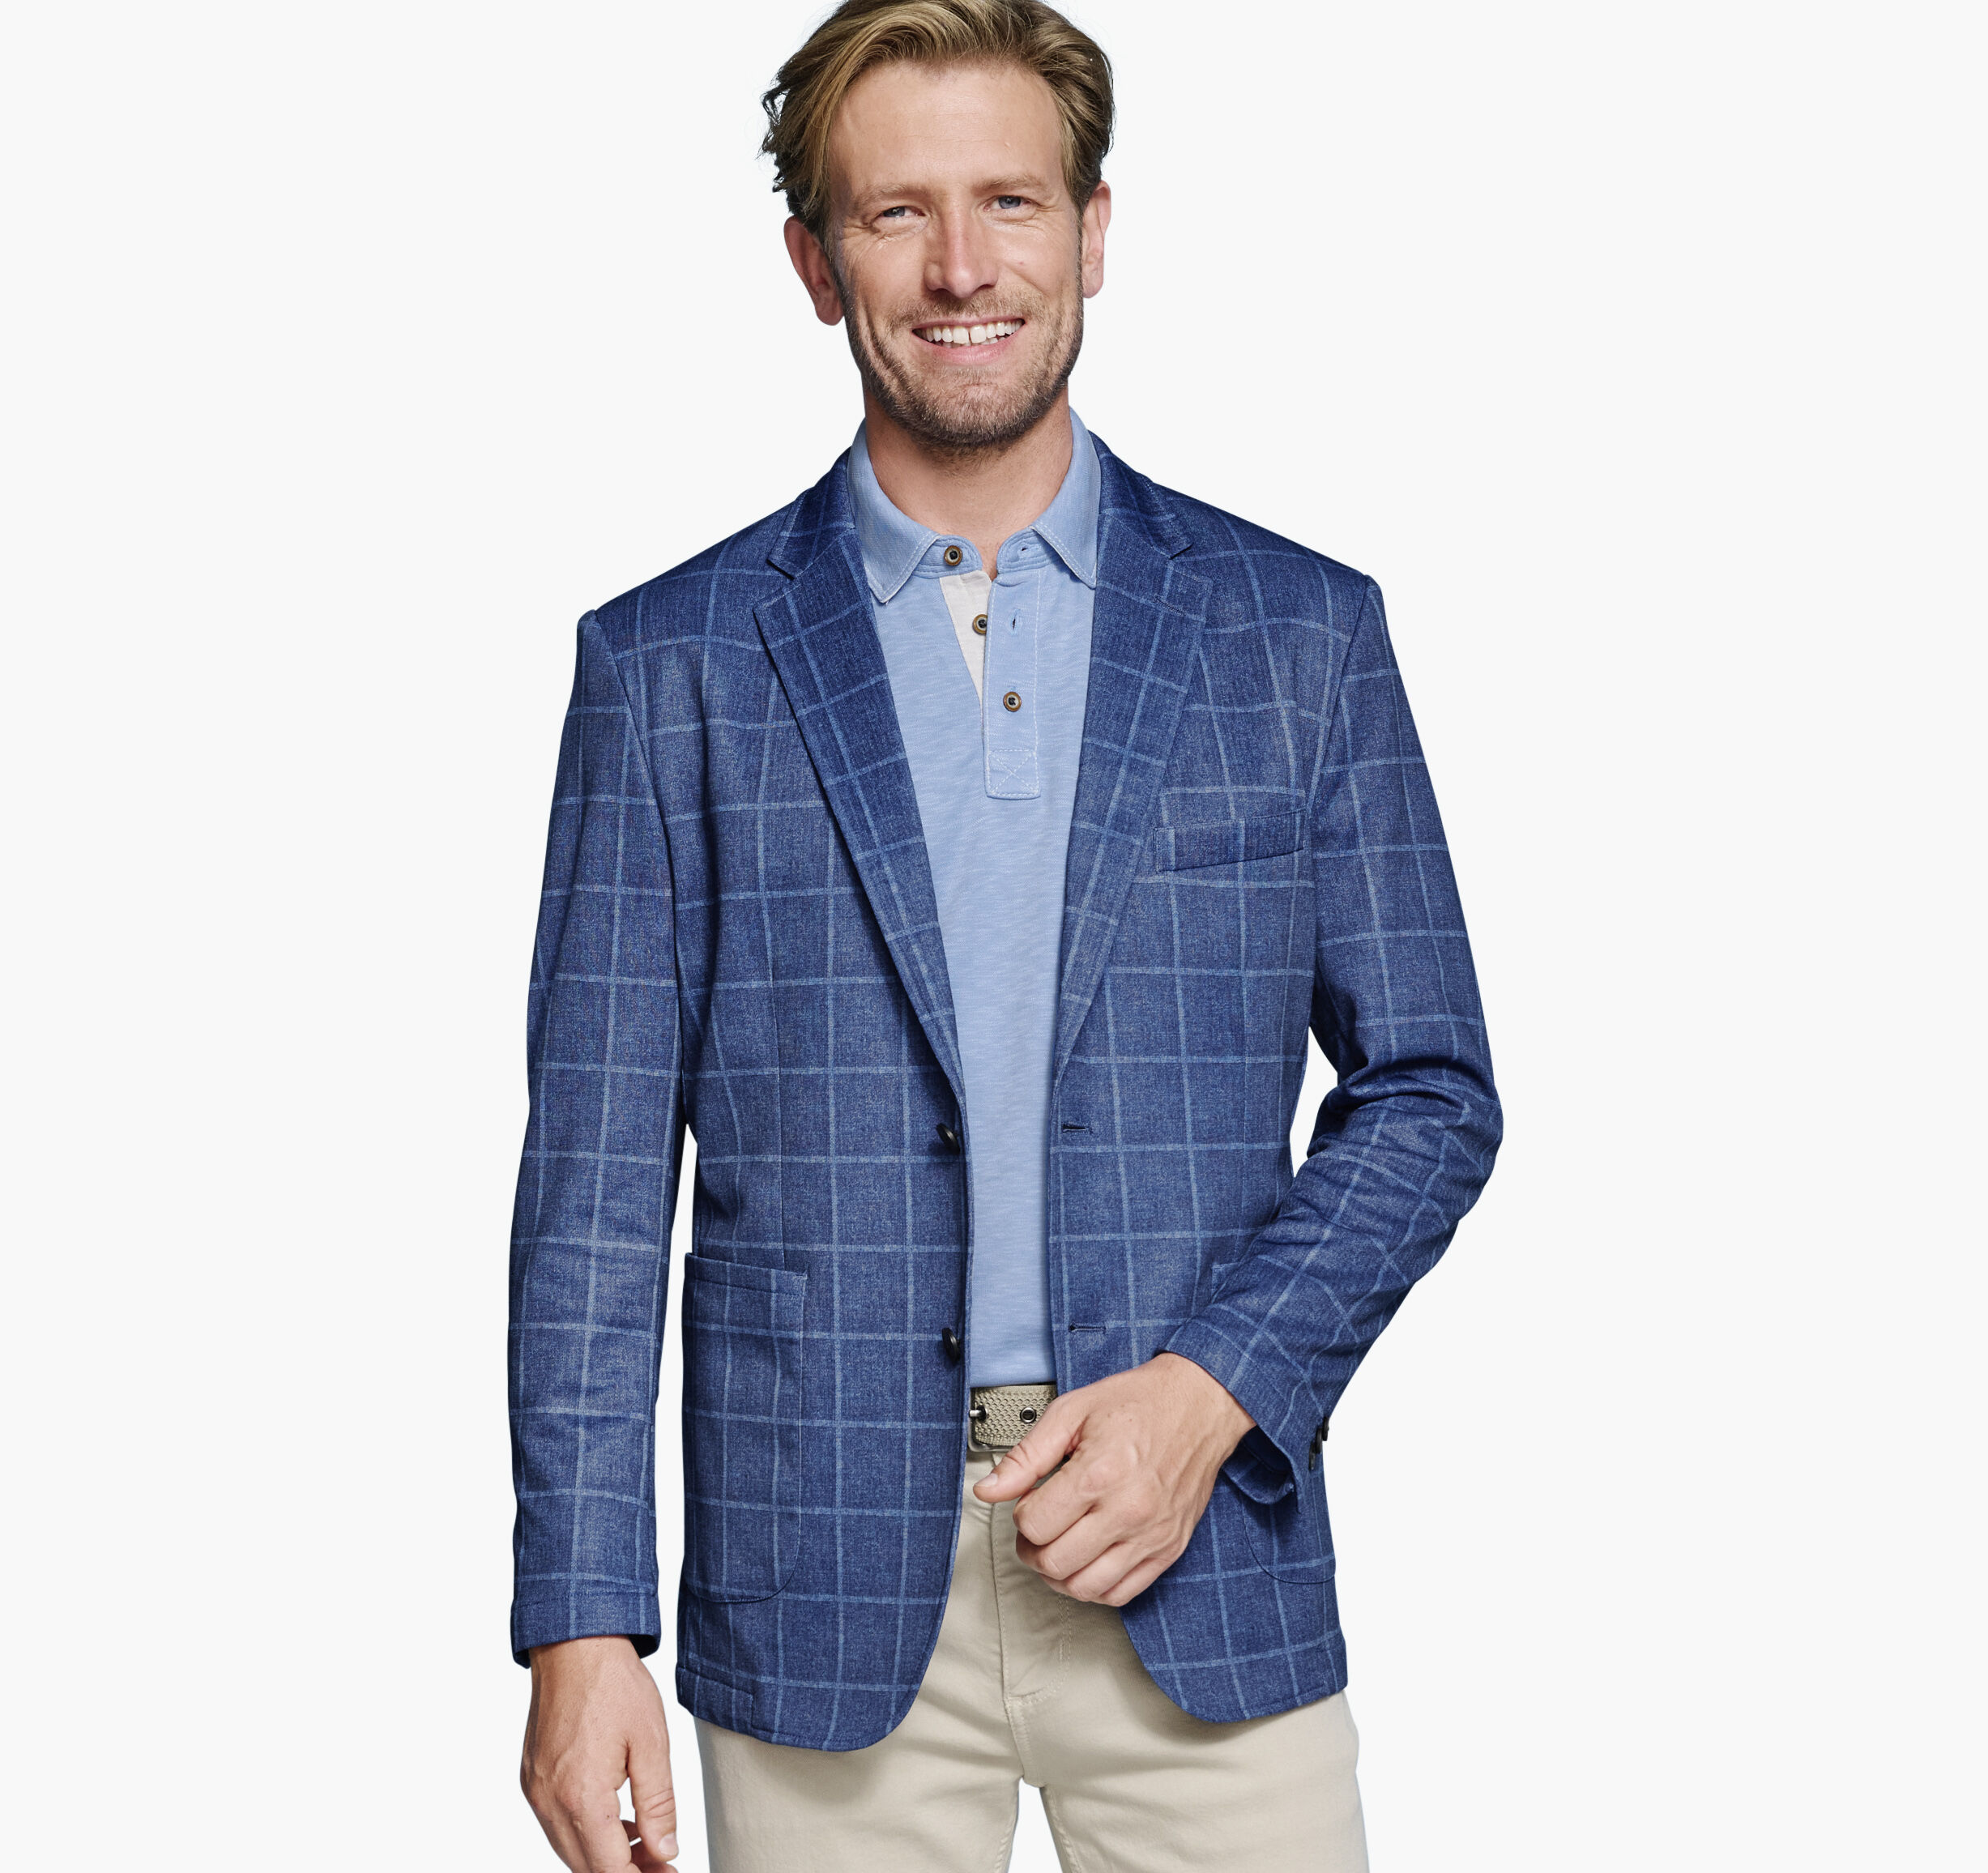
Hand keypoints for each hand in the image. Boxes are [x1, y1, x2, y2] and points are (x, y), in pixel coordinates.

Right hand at [522, 1636, 676, 1870]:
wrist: (575, 1643)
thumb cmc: (614, 1685)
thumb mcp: (652, 1744)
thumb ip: (658, 1805)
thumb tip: (665, 1853)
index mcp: (582, 1797)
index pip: (609, 1869)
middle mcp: (550, 1802)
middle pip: (586, 1867)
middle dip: (625, 1871)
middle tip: (663, 1864)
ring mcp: (536, 1791)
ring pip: (570, 1849)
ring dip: (605, 1856)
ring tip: (647, 1843)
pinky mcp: (532, 1778)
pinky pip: (558, 1824)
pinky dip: (586, 1833)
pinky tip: (617, 1820)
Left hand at [973, 1352, 1254, 1606]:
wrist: (1199, 1404)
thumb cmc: (1139, 1403)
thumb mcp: (1072, 1412)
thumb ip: (1026, 1456)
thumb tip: (988, 1490)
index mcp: (1099, 1473)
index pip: (1035, 1525)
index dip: (1021, 1514)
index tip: (1030, 1500)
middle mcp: (1127, 1510)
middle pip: (1054, 1562)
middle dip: (1032, 1549)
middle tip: (1035, 1528)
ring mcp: (1151, 1535)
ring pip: (1085, 1588)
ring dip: (1058, 1574)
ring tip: (1057, 1547)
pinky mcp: (1168, 1549)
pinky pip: (1121, 1593)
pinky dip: (1094, 1587)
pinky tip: (1086, 1561)